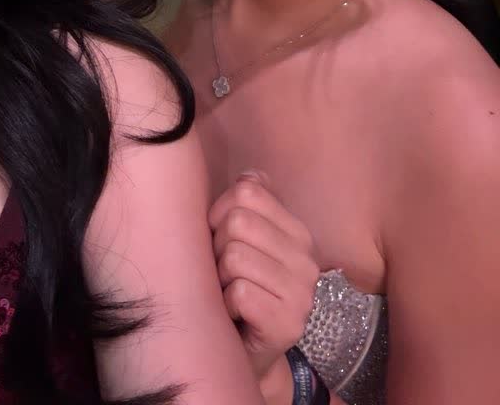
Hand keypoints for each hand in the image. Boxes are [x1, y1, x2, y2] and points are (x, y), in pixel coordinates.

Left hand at [209, 171, 319, 381]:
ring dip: (219, 278)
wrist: (244, 351)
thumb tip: (251, 175)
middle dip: (218, 247)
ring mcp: (303, 293)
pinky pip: (238, 292)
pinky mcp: (289, 324)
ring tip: (230, 292)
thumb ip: (248, 204)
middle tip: (225, 273)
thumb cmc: (236, 286)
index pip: (247, 192)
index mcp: (298, 232)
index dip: (219, 213)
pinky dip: (226, 304)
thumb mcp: (241, 240)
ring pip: (234, 256)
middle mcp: (307, 260)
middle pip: (237, 221)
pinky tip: (236, 314)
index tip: (221, 239)